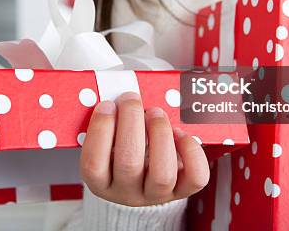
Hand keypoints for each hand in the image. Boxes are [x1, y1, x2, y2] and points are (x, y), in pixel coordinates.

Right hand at [79, 91, 209, 206]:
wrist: (145, 173)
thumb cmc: (124, 149)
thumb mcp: (108, 138)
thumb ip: (108, 120)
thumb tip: (115, 94)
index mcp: (101, 181)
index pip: (93, 164)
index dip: (100, 129)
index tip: (107, 105)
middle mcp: (127, 192)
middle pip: (129, 163)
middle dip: (131, 122)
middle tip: (132, 99)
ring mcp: (155, 194)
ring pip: (162, 173)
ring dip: (160, 133)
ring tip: (156, 113)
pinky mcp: (182, 191)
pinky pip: (194, 177)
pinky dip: (191, 151)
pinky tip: (179, 134)